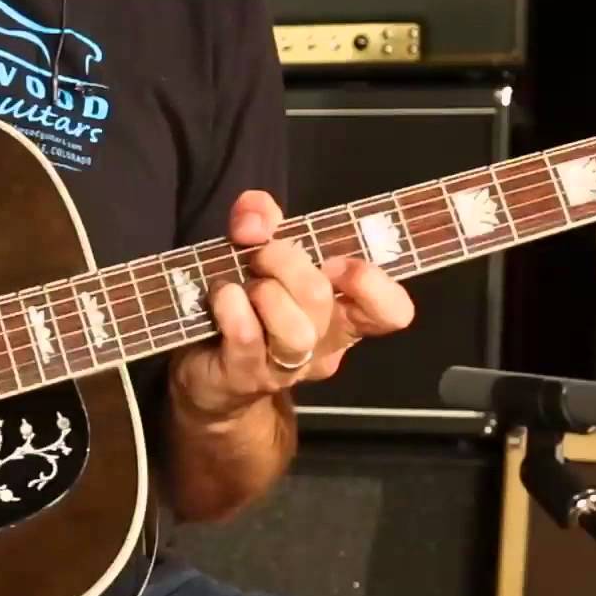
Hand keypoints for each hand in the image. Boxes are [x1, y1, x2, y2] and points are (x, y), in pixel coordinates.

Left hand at [169, 190, 414, 422]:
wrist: (205, 368)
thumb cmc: (245, 305)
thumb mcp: (258, 251)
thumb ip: (260, 219)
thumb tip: (254, 219)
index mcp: (342, 314)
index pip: (391, 311)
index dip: (373, 283)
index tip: (336, 261)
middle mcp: (322, 344)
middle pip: (322, 298)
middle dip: (286, 260)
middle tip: (260, 255)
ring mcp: (285, 367)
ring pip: (296, 331)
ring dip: (263, 291)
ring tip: (242, 284)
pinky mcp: (244, 376)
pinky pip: (247, 335)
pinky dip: (231, 304)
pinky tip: (222, 296)